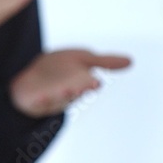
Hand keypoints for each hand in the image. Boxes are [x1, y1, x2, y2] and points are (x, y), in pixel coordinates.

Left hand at [9, 49, 131, 117]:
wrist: (31, 78)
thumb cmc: (60, 69)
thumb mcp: (82, 60)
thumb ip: (105, 62)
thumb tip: (131, 61)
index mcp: (79, 82)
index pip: (86, 84)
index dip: (89, 84)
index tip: (95, 82)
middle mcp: (67, 92)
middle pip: (73, 93)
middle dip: (78, 90)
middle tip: (84, 87)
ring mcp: (51, 97)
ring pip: (58, 99)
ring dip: (63, 95)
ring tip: (68, 90)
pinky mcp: (35, 100)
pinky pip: (38, 103)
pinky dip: (41, 101)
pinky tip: (42, 97)